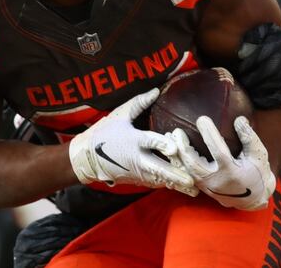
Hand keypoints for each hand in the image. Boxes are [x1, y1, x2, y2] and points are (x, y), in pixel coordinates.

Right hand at [68, 88, 197, 195]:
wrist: (87, 157)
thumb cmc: (105, 133)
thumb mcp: (120, 115)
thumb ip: (139, 102)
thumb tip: (156, 90)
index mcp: (133, 140)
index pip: (150, 141)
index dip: (162, 144)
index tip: (174, 148)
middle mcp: (137, 158)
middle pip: (159, 168)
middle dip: (175, 176)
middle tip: (191, 182)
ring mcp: (137, 171)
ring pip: (159, 179)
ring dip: (175, 184)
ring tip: (193, 190)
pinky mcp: (137, 179)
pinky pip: (155, 183)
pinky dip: (168, 185)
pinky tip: (182, 189)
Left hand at [169, 116, 275, 209]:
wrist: (255, 199)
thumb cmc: (258, 173)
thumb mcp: (259, 155)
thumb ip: (249, 137)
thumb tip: (239, 119)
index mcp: (232, 172)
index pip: (218, 150)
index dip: (209, 134)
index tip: (201, 119)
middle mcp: (217, 181)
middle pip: (193, 164)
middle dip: (183, 147)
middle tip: (177, 131)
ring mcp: (208, 187)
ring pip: (186, 171)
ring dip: (177, 155)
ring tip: (171, 139)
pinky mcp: (203, 189)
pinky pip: (186, 176)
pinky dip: (179, 163)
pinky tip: (174, 151)